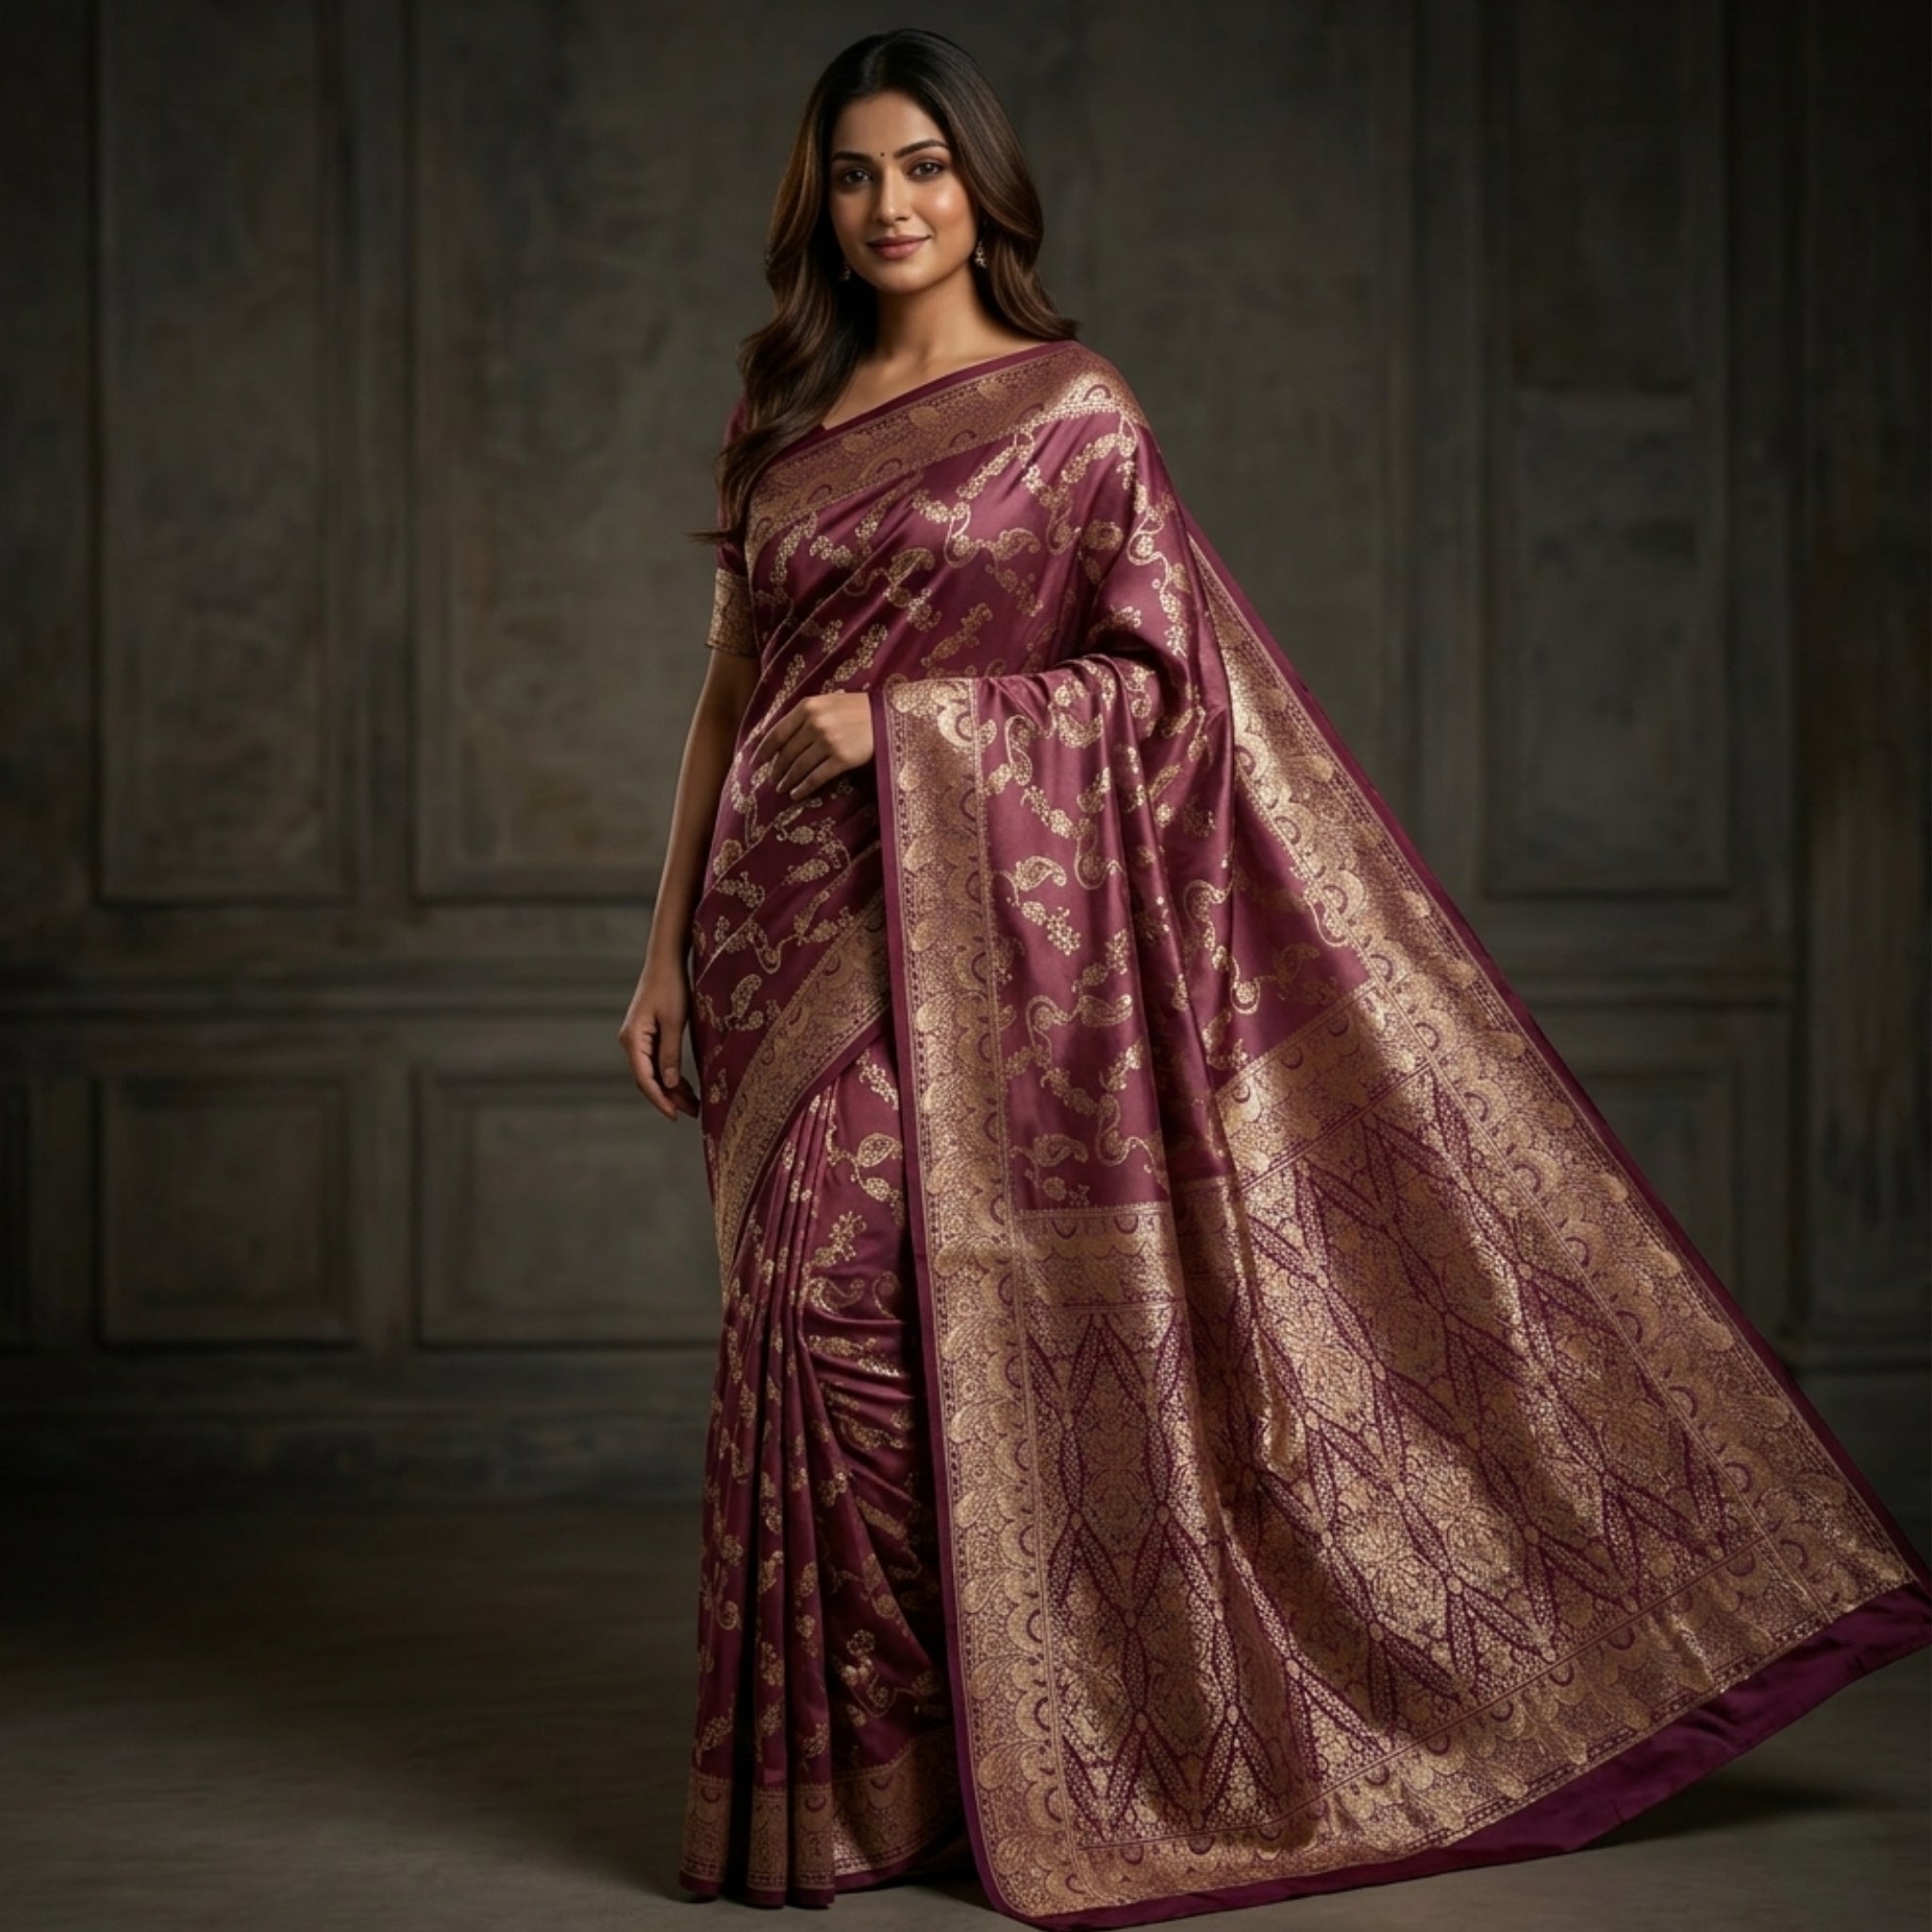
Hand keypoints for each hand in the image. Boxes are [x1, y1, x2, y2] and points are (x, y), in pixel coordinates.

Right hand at [618, 957, 698, 1120]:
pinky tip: (686, 1086)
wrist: (666, 961)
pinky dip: (671, 1074)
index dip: (660, 1099)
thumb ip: (670, 1053)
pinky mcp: (647, 1035)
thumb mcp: (674, 1021)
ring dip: (672, 1088)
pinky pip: (657, 1061)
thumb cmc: (671, 986)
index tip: (674, 1115)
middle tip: (692, 1113)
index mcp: (633, 1039)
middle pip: (648, 1078)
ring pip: (654, 1072)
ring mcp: (638, 1039)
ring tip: (694, 1105)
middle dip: (669, 1097)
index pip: (644, 1078)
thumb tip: (669, 1083)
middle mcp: (631, 1041)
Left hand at [753, 692, 873, 800]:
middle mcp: (815, 723)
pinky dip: (803, 788)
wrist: (888, 717)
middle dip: (776, 769)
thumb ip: (806, 714)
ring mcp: (828, 741)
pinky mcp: (842, 759)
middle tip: (771, 780)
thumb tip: (779, 735)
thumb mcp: (828, 703)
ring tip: (782, 788)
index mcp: (808, 707)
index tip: (755, 763)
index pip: (777, 732)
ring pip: (799, 767)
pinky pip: (816, 777)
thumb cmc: (857, 710)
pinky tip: (797, 794)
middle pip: (787, 752)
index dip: (764, 750)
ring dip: (787, 780)